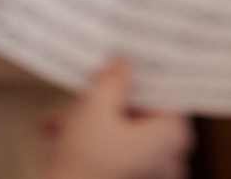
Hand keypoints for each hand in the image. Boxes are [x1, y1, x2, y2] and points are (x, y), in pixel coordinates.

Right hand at [41, 59, 192, 178]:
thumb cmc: (84, 166)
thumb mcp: (94, 109)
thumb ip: (112, 81)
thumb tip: (122, 65)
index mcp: (173, 137)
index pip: (164, 93)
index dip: (140, 76)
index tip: (122, 64)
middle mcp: (172, 161)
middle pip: (140, 116)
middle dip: (104, 103)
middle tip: (83, 90)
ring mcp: (153, 177)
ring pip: (123, 137)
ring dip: (91, 125)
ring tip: (56, 121)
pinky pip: (118, 158)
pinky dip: (93, 147)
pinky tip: (58, 138)